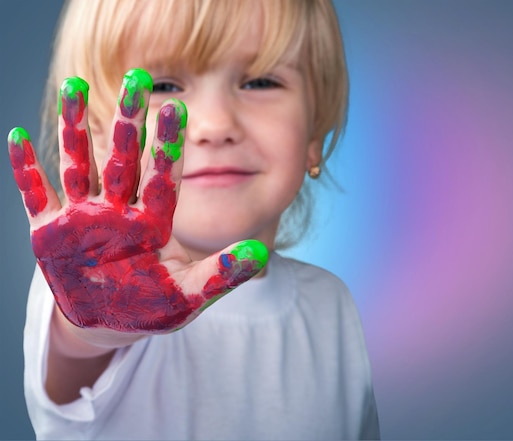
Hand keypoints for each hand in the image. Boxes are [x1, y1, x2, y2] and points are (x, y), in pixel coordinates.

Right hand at [8, 68, 267, 333]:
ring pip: (79, 166)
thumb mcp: (188, 295)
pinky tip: (18, 138)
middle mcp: (118, 212)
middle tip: (137, 77)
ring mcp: (82, 219)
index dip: (168, 146)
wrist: (109, 324)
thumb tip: (262, 251)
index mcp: (152, 224)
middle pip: (123, 160)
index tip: (178, 107)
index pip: (162, 178)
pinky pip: (36, 197)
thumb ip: (222, 274)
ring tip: (72, 85)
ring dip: (74, 129)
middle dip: (128, 122)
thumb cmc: (151, 307)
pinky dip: (27, 172)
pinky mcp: (49, 234)